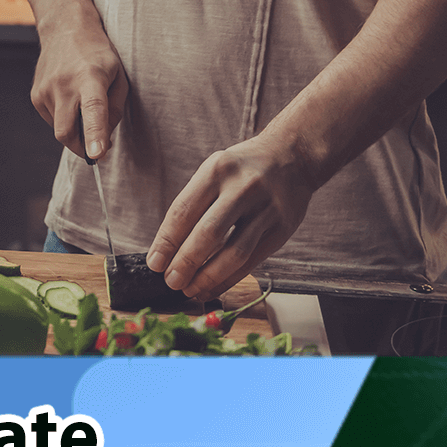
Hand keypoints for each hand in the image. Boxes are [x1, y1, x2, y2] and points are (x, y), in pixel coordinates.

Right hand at [31, 26, 128, 160]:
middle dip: (81, 148)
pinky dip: (64, 118)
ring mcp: (46, 90)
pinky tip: (69, 98)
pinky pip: (52, 120)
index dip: (94, 134)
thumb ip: (115, 109)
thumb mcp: (119, 76)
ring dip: (74, 127)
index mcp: (90, 78)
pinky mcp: (36, 95)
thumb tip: (103, 139)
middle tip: (96, 146)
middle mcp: (64, 84)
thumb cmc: (97, 54)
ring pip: (60, 129)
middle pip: (67, 132)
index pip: (92, 110)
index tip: (96, 155)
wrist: (65, 29)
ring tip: (81, 101)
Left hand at [146, 134, 316, 298]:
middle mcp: (242, 188)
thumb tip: (168, 248)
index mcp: (217, 170)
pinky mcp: (283, 228)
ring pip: (234, 253)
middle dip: (185, 263)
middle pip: (208, 233)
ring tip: (191, 289)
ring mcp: (266, 209)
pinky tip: (214, 286)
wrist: (292, 156)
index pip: (184, 210)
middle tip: (171, 281)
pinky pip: (252, 261)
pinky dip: (230, 278)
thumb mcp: (214, 171)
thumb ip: (195, 203)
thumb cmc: (242, 169)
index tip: (155, 263)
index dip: (166, 241)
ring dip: (208, 277)